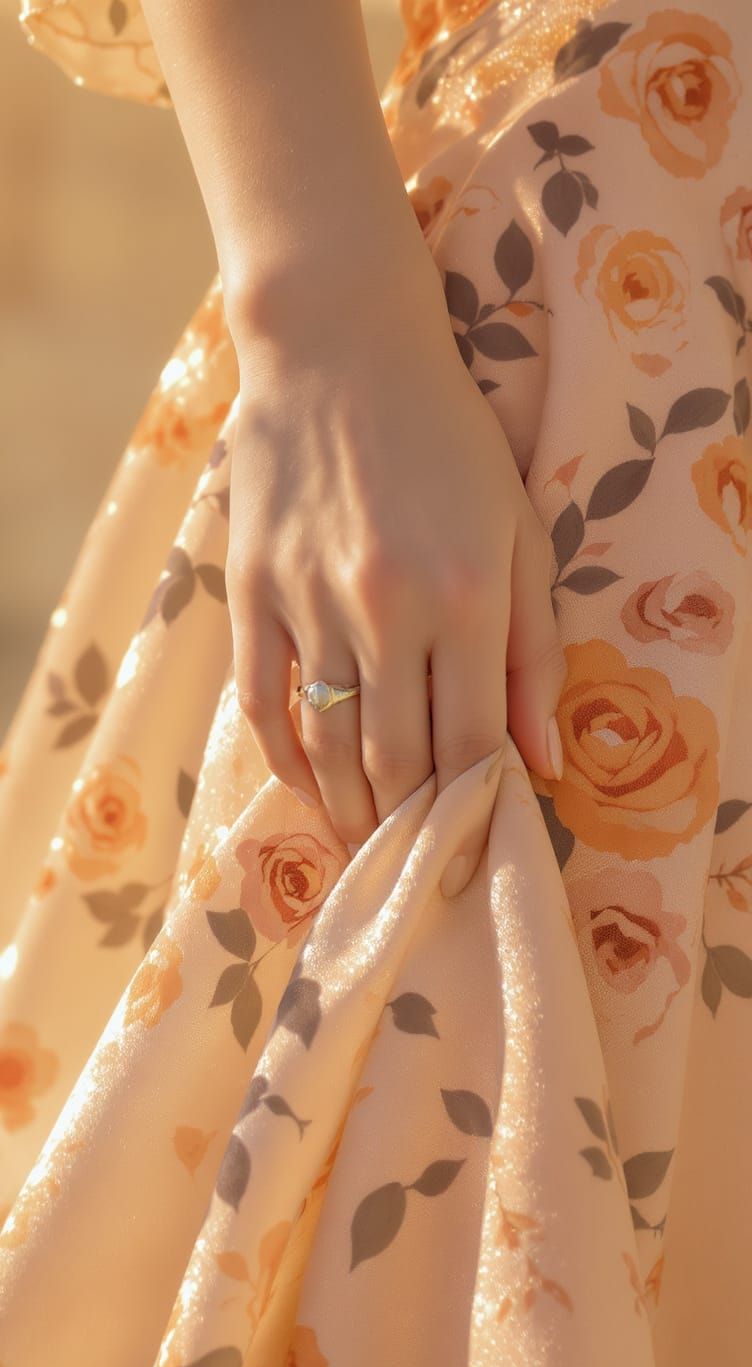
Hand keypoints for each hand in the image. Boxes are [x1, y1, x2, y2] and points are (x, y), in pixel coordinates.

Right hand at [226, 263, 565, 898]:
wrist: (339, 349)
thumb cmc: (449, 439)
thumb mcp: (519, 531)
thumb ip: (534, 651)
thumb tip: (542, 763)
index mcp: (468, 596)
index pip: (474, 742)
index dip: (478, 811)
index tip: (478, 852)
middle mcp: (387, 610)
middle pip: (397, 759)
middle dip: (412, 826)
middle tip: (419, 864)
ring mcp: (310, 603)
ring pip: (328, 744)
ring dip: (349, 809)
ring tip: (366, 844)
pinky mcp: (252, 591)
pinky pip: (264, 700)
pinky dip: (286, 758)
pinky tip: (308, 786)